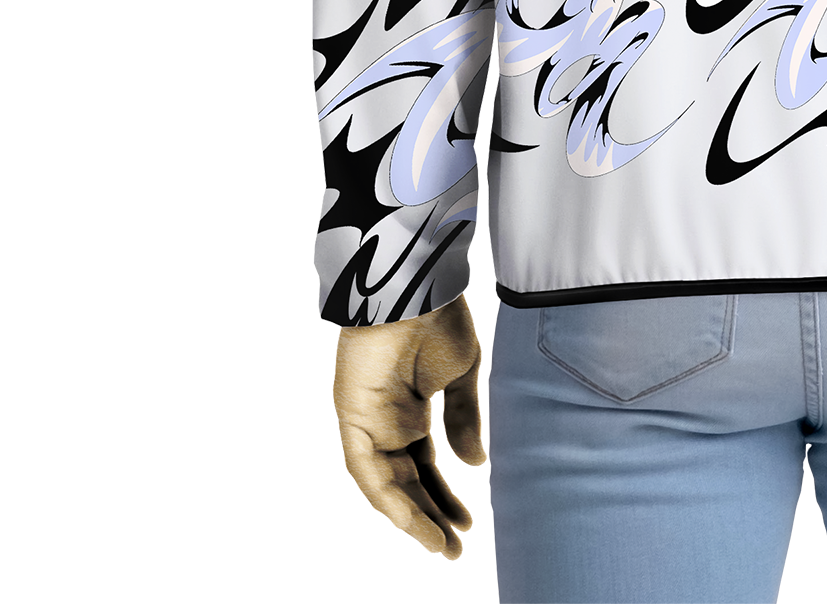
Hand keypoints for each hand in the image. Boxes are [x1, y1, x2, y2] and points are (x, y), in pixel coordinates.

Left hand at [332, 291, 486, 554]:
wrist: (417, 282)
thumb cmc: (439, 317)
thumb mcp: (463, 374)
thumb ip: (465, 420)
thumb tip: (475, 467)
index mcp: (414, 410)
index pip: (428, 465)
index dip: (446, 494)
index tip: (468, 522)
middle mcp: (389, 421)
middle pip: (409, 480)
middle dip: (432, 514)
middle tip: (457, 544)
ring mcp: (369, 419)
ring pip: (388, 481)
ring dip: (412, 513)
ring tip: (441, 542)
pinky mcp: (351, 415)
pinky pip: (365, 467)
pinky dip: (386, 493)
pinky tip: (409, 517)